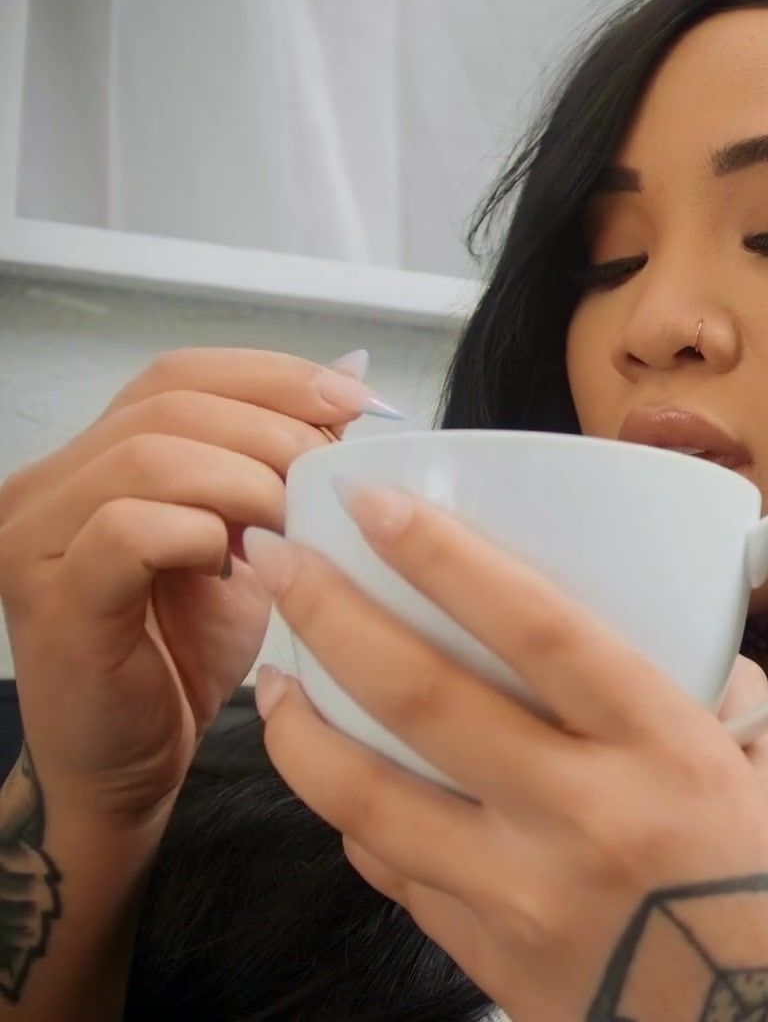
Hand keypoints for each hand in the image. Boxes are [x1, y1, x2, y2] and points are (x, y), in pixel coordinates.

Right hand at [0, 348, 397, 822]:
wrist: (129, 768)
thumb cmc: (186, 657)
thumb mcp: (251, 543)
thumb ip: (282, 465)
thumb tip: (352, 380)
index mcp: (96, 458)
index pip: (179, 374)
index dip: (272, 376)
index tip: (355, 403)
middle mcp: (50, 484)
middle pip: (170, 404)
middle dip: (273, 431)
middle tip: (329, 482)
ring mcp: (37, 537)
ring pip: (150, 457)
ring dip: (246, 480)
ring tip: (292, 525)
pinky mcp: (52, 597)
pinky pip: (127, 529)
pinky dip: (200, 534)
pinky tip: (239, 567)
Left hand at [246, 480, 767, 1021]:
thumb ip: (722, 704)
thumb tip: (689, 642)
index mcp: (666, 754)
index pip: (538, 631)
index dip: (448, 560)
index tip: (377, 505)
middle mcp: (582, 818)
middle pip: (423, 700)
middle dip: (331, 617)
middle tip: (279, 559)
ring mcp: (520, 896)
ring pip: (369, 799)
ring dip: (301, 728)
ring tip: (273, 680)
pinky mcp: (486, 958)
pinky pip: (394, 874)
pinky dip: (354, 819)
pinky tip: (339, 780)